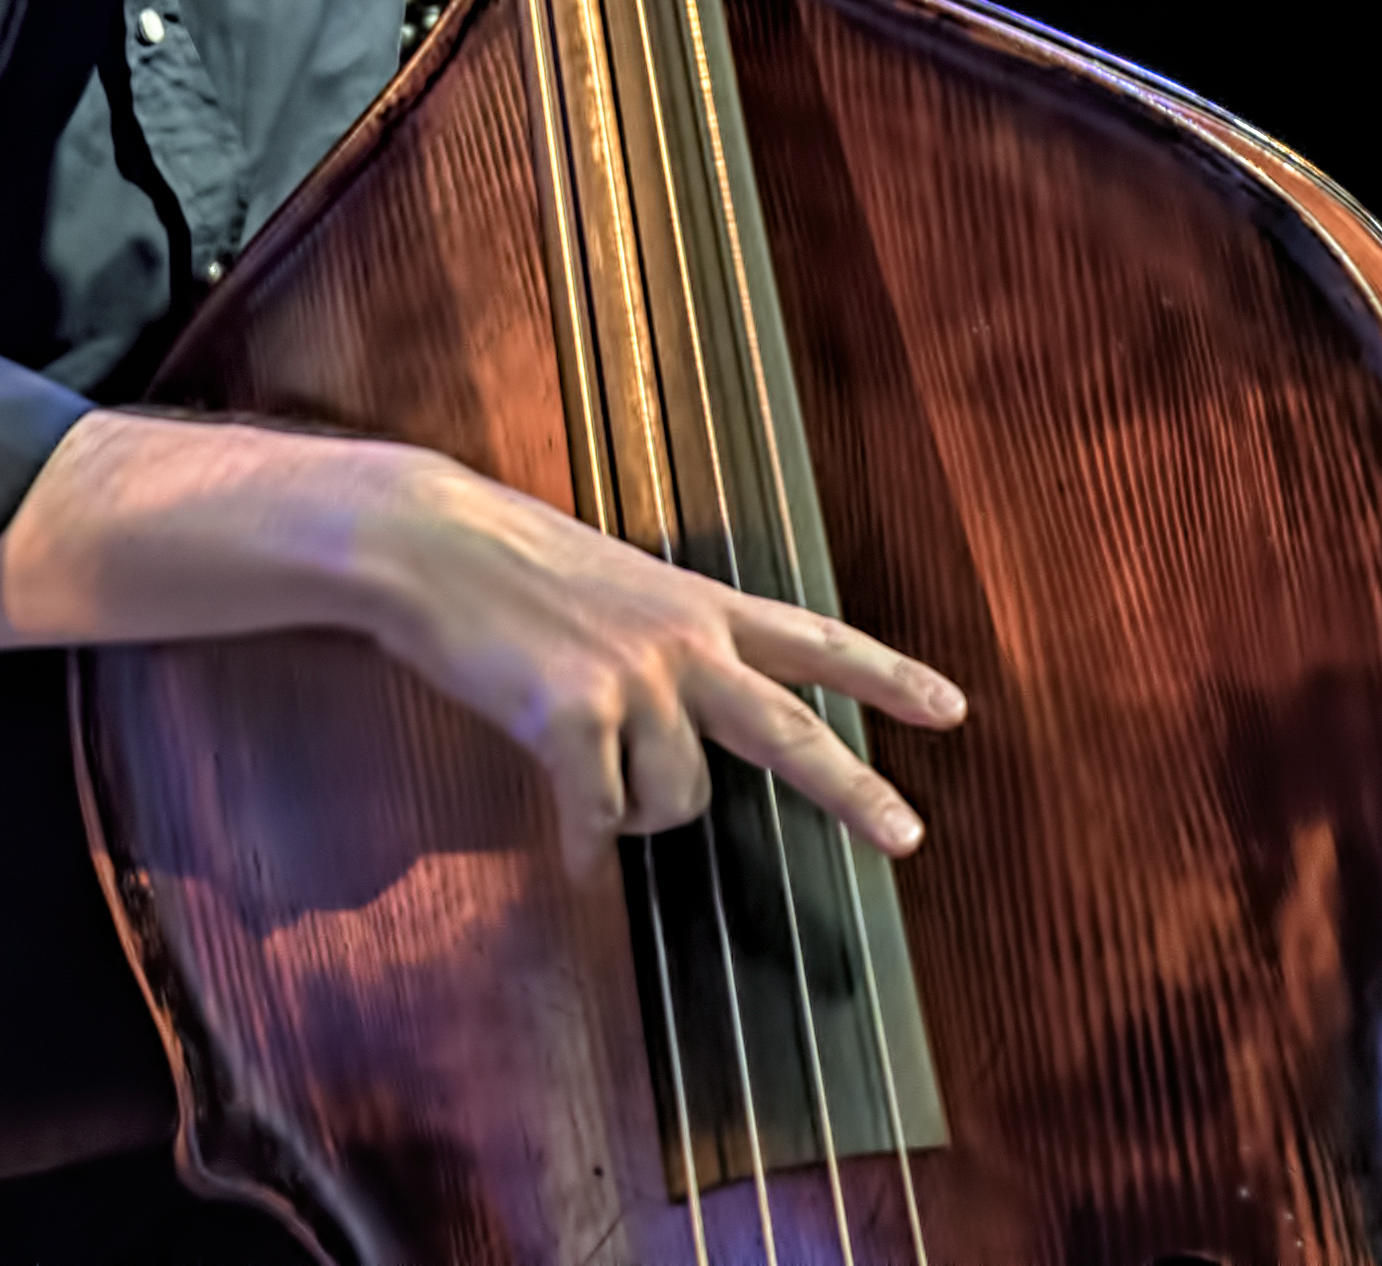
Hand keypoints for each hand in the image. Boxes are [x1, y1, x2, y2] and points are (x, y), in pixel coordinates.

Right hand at [0, 410, 963, 878]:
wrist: (426, 539)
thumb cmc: (508, 566)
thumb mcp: (610, 589)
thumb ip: (662, 648)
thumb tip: (677, 740)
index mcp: (699, 606)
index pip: (815, 639)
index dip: (886, 676)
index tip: (954, 710)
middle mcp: (684, 640)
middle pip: (790, 728)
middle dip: (853, 789)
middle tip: (909, 838)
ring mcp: (635, 678)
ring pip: (671, 802)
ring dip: (628, 806)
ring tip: (581, 763)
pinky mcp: (578, 716)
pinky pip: (597, 821)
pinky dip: (579, 838)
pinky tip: (564, 841)